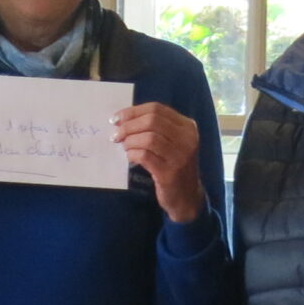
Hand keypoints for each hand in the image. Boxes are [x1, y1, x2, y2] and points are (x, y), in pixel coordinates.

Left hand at [111, 103, 203, 222]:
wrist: (186, 195)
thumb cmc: (173, 165)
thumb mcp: (171, 143)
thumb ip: (154, 128)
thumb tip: (122, 119)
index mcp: (187, 126)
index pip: (156, 109)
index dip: (133, 111)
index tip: (117, 119)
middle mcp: (187, 138)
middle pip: (151, 121)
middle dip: (128, 126)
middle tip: (116, 135)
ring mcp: (180, 156)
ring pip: (148, 138)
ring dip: (130, 141)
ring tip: (124, 147)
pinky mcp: (169, 172)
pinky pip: (145, 156)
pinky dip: (133, 154)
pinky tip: (130, 157)